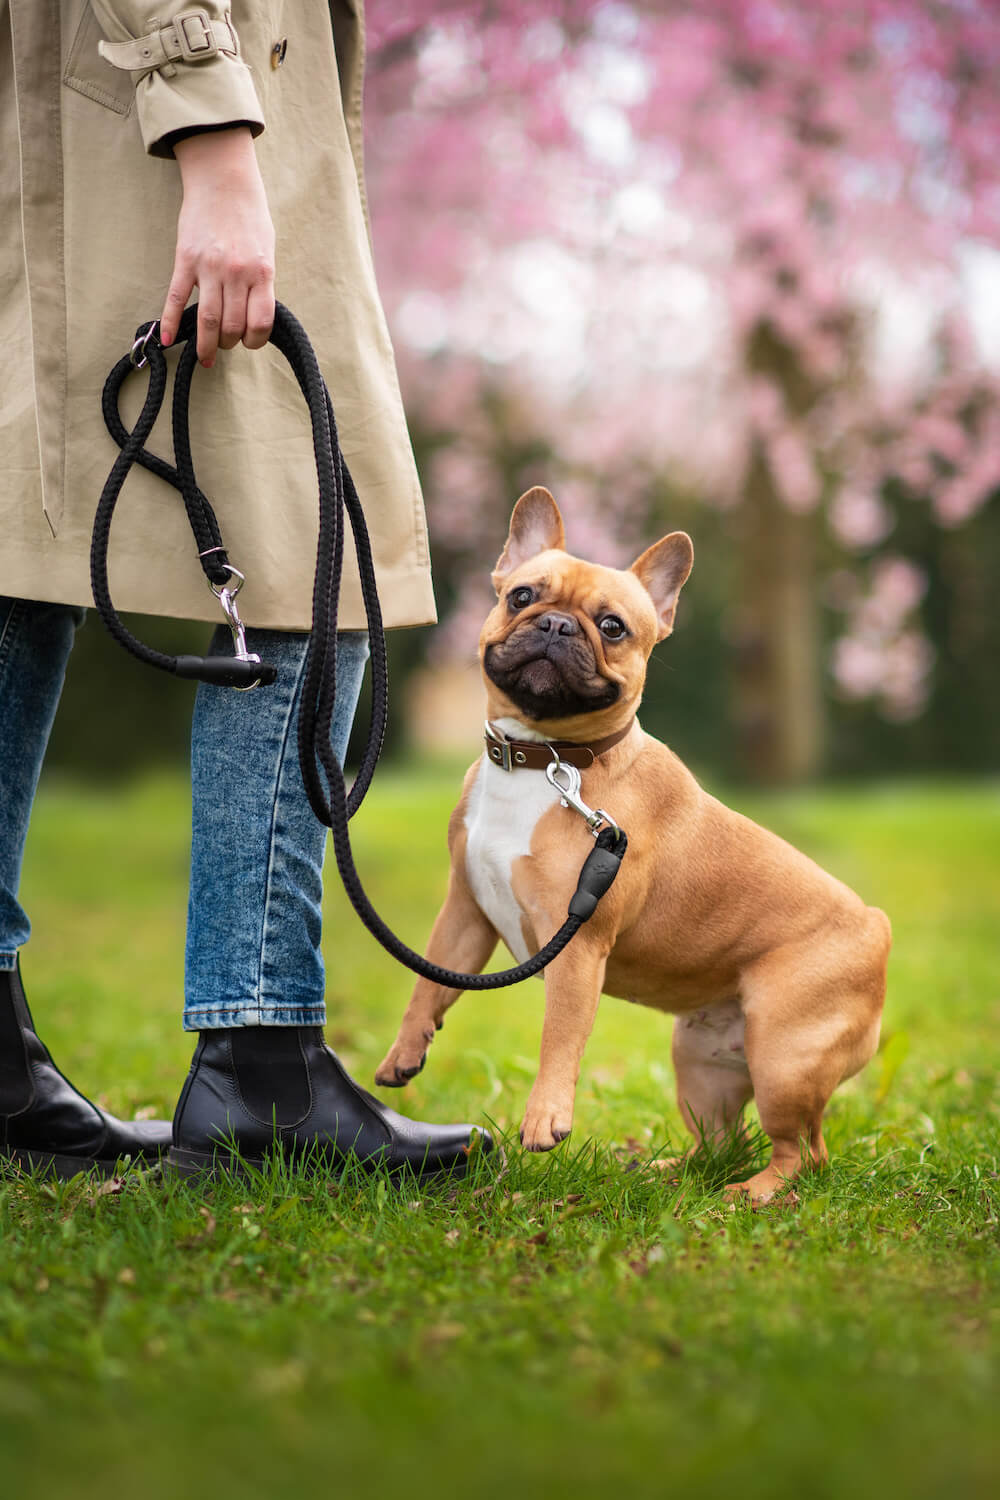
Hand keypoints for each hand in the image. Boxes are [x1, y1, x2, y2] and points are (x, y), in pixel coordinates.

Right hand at [159, 126, 274, 366]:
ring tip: (206, 357)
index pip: (260, 323)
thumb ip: (261, 282)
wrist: (223, 180)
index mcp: (261, 271)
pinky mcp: (185, 259)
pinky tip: (168, 341)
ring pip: (206, 320)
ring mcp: (209, 267)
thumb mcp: (266, 249)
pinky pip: (175, 298)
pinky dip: (170, 322)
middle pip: (231, 326)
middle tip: (225, 344)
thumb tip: (252, 315)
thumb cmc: (249, 215)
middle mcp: (236, 273)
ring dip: (206, 345)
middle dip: (229, 343)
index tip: (249, 341)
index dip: (255, 341)